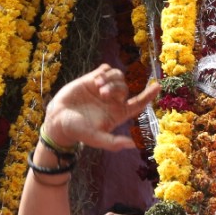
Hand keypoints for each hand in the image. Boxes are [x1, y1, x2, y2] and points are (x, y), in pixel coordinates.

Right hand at [42, 65, 158, 152]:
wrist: (58, 119)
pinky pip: (106, 69)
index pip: (138, 104)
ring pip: (118, 76)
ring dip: (110, 79)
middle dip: (115, 88)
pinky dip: (104, 72)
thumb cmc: (77, 131)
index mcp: (117, 114)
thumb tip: (133, 145)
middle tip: (101, 93)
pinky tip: (95, 80)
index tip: (157, 86)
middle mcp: (113, 101)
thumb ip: (113, 143)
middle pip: (125, 87)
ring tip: (97, 87)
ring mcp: (103, 89)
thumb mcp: (95, 138)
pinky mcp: (93, 79)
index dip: (148, 95)